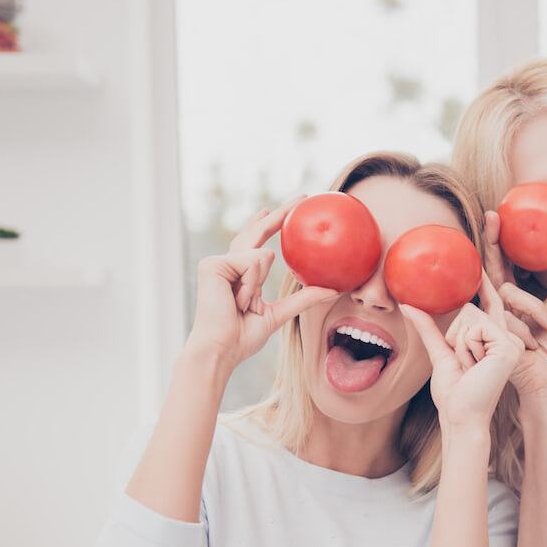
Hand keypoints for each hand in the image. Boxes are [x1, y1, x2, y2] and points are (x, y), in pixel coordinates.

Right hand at [183, 196, 337, 371]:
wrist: (221, 349)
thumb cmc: (242, 337)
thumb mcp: (279, 314)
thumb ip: (303, 299)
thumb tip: (333, 290)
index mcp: (239, 273)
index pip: (254, 241)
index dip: (267, 223)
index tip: (279, 209)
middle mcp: (227, 263)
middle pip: (256, 231)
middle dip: (279, 214)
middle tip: (304, 197)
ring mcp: (218, 262)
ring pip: (262, 253)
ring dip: (258, 286)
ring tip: (242, 305)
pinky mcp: (213, 264)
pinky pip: (253, 261)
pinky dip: (251, 284)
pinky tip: (237, 299)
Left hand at [400, 274, 524, 431]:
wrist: (461, 415)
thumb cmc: (453, 391)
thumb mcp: (439, 353)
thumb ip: (428, 328)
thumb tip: (407, 304)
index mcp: (495, 338)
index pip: (487, 305)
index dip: (485, 285)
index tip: (479, 266)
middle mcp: (507, 337)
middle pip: (470, 309)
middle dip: (455, 335)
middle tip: (464, 363)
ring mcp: (510, 341)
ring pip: (471, 316)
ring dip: (460, 344)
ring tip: (470, 366)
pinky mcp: (508, 345)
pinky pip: (476, 327)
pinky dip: (466, 346)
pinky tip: (475, 365)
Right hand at [484, 210, 546, 403]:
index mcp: (513, 296)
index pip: (503, 262)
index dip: (498, 239)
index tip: (496, 213)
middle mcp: (499, 303)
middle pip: (491, 266)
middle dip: (493, 240)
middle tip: (493, 215)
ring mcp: (491, 317)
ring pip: (509, 294)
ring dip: (535, 314)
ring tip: (546, 332)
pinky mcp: (488, 333)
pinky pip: (509, 316)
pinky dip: (528, 330)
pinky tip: (530, 346)